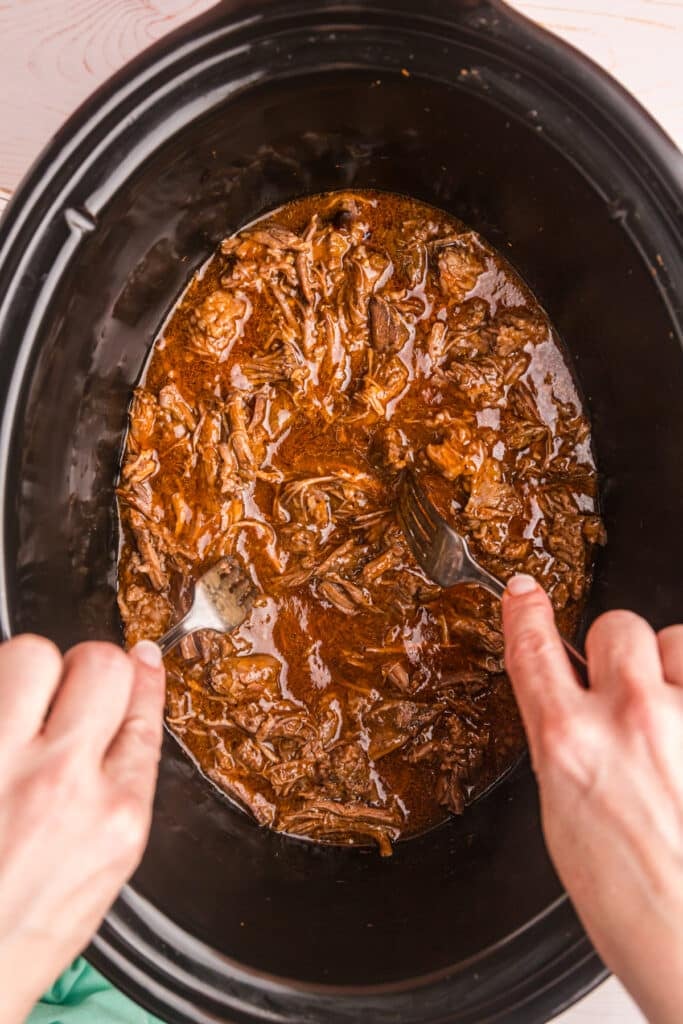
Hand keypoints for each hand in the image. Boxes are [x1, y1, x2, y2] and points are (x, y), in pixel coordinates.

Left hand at [0, 635, 164, 1023]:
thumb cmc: (24, 932)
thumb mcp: (103, 871)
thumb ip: (119, 789)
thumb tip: (127, 719)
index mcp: (115, 819)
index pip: (142, 715)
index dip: (143, 678)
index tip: (142, 659)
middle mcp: (61, 785)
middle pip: (98, 665)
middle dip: (89, 667)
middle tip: (70, 688)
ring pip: (30, 654)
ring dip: (28, 671)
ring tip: (18, 704)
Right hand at [503, 576, 682, 1023]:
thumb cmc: (638, 912)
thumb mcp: (567, 824)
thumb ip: (570, 752)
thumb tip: (575, 714)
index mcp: (569, 746)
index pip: (533, 650)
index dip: (526, 612)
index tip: (525, 594)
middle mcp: (630, 719)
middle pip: (616, 627)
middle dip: (616, 652)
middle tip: (625, 691)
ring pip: (676, 641)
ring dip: (671, 668)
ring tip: (674, 715)